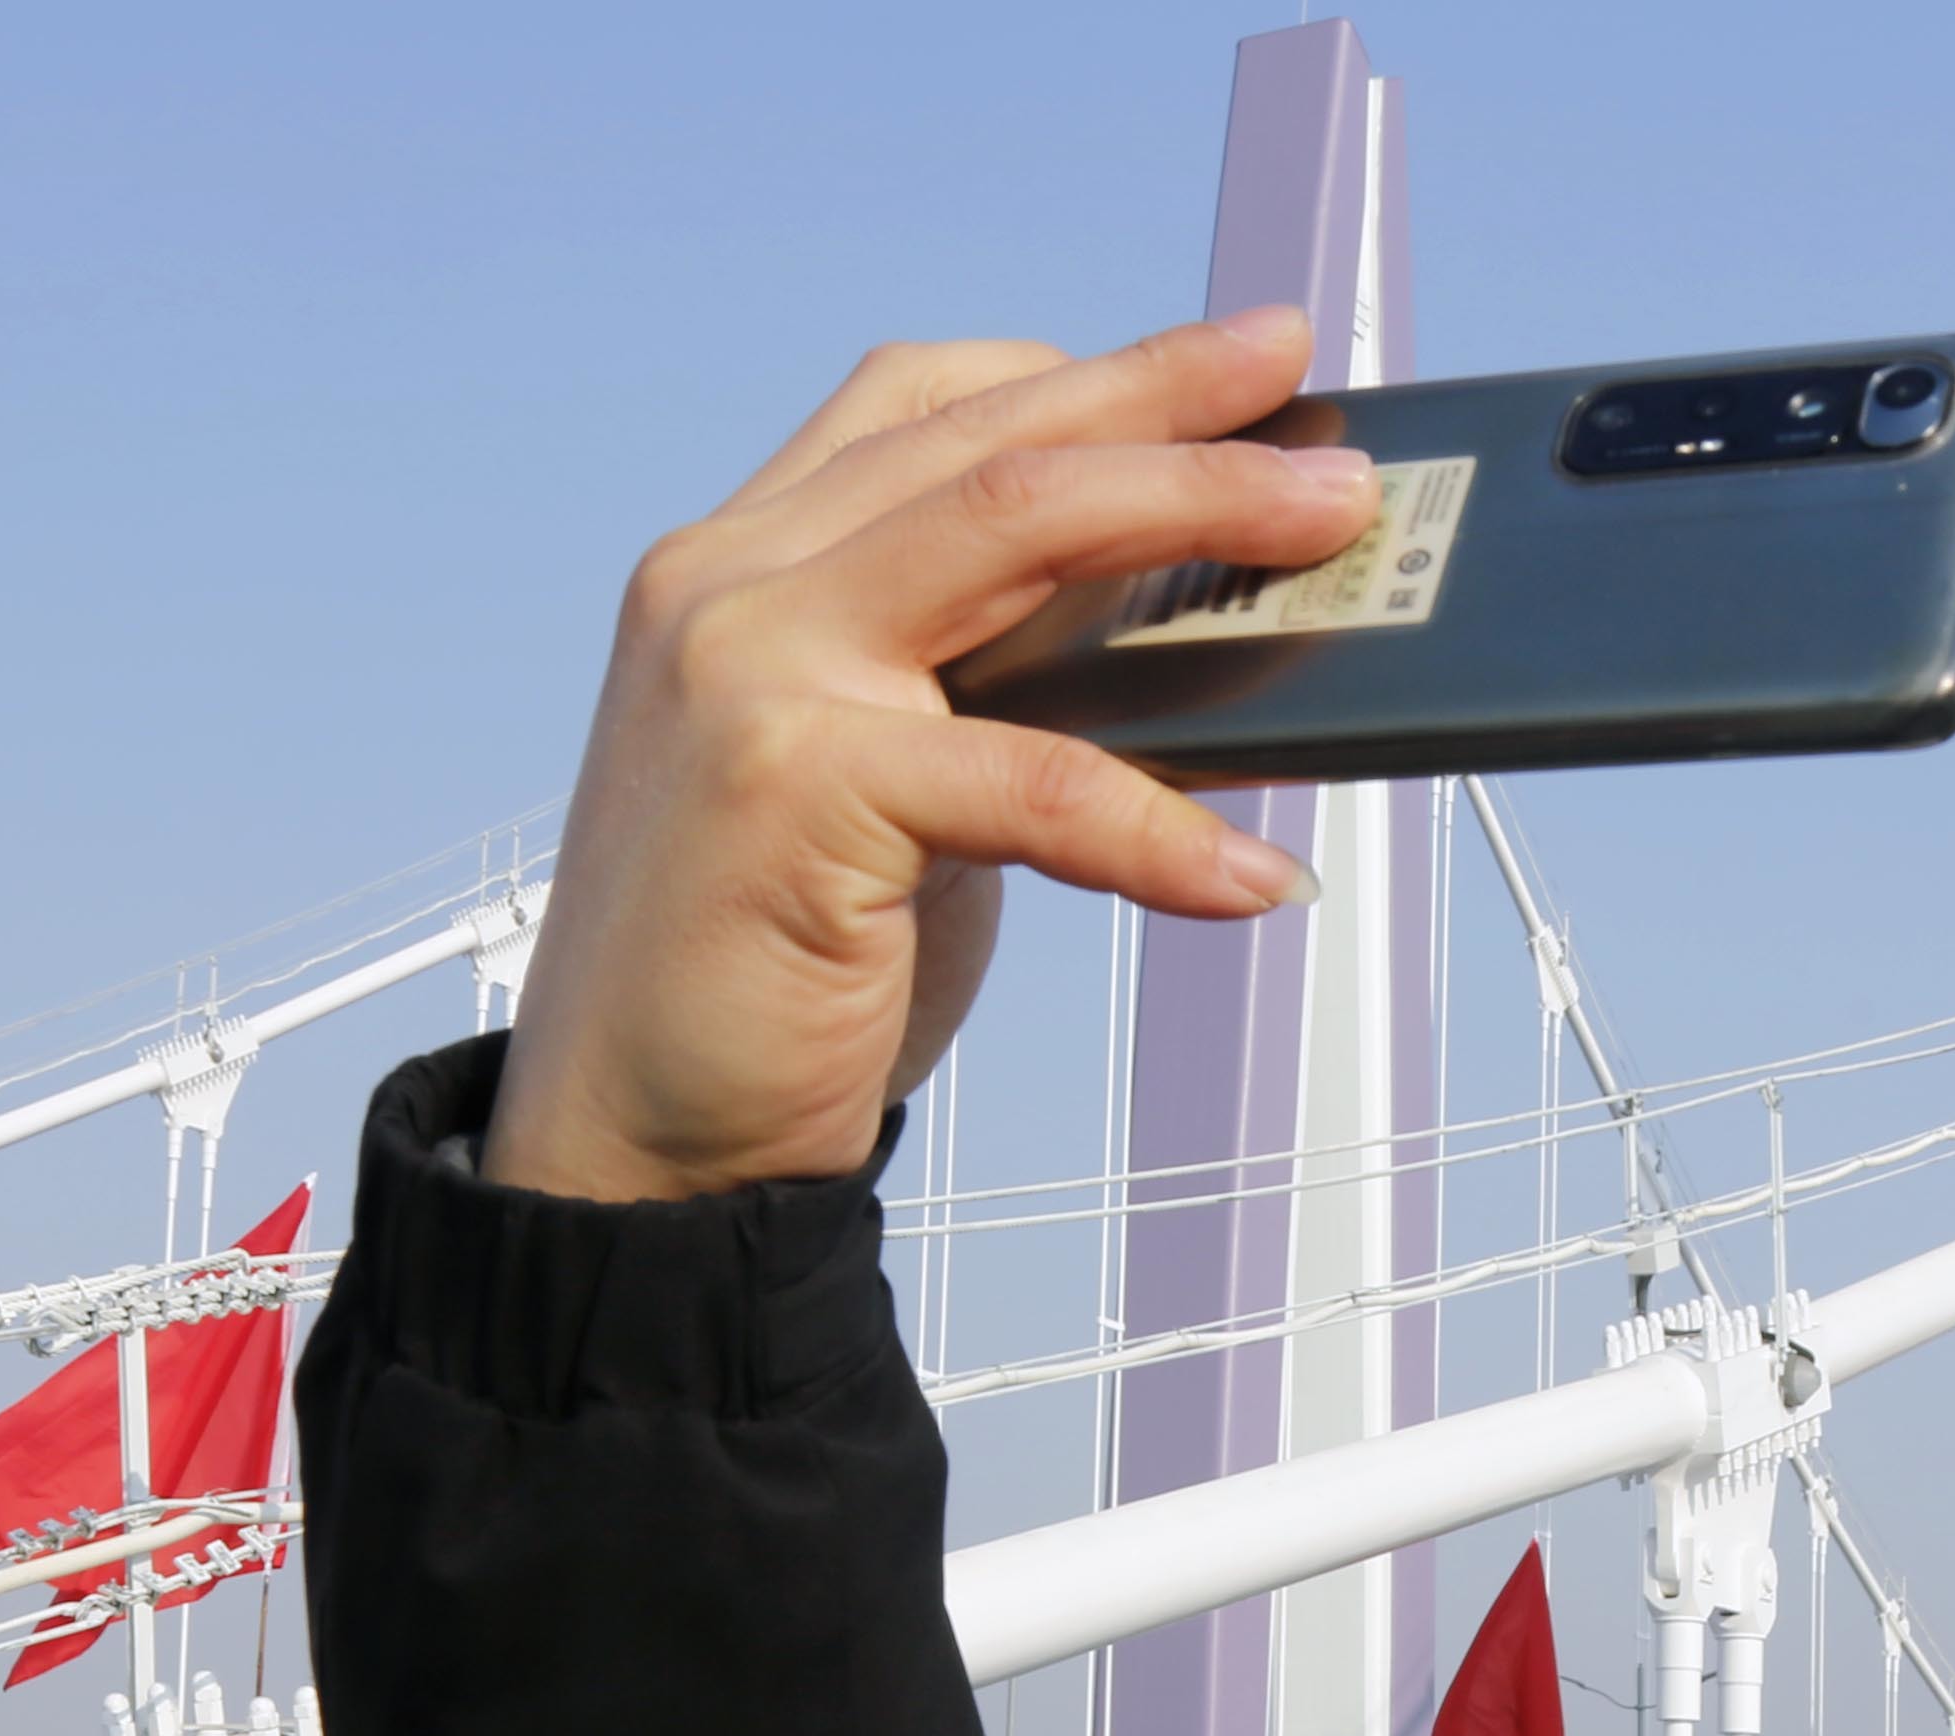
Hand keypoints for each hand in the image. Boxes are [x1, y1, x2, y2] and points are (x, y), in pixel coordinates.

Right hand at [485, 312, 1376, 1203]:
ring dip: (1199, 518)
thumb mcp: (878, 791)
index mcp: (736, 569)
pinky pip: (1035, 779)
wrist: (624, 1149)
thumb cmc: (761, 979)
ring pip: (1015, 532)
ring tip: (1330, 534)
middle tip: (1321, 413)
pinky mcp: (792, 787)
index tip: (1225, 369)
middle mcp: (726, 586)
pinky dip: (1162, 829)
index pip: (919, 405)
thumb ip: (974, 693)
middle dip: (1177, 409)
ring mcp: (749, 672)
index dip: (1084, 373)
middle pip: (992, 447)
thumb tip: (1175, 646)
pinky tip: (1253, 876)